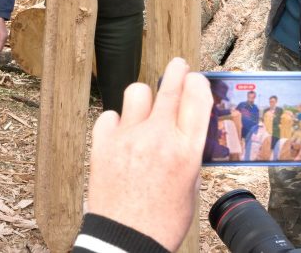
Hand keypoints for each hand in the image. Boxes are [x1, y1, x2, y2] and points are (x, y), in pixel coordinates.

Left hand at [86, 58, 211, 249]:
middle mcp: (158, 137)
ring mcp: (128, 138)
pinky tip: (121, 135)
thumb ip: (187, 152)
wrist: (125, 239)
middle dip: (176, 71)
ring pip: (137, 92)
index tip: (195, 78)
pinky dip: (116, 122)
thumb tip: (185, 128)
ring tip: (144, 110)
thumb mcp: (190, 186)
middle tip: (177, 66)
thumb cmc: (162, 220)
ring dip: (144, 98)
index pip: (197, 97)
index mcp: (186, 150)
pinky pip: (109, 116)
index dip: (197, 82)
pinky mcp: (103, 144)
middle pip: (169, 87)